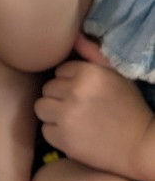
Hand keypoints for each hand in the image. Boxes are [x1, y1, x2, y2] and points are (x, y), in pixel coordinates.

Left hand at [35, 34, 154, 178]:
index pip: (60, 71)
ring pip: (40, 107)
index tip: (84, 93)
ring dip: (53, 113)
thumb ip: (93, 54)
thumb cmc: (129, 108)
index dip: (71, 82)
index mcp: (88, 73)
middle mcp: (74, 92)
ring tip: (71, 119)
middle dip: (60, 97)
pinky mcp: (63, 139)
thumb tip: (74, 36)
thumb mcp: (116, 75)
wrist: (140, 145)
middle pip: (47, 88)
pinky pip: (45, 130)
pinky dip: (56, 133)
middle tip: (78, 107)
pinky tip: (73, 134)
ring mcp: (66, 116)